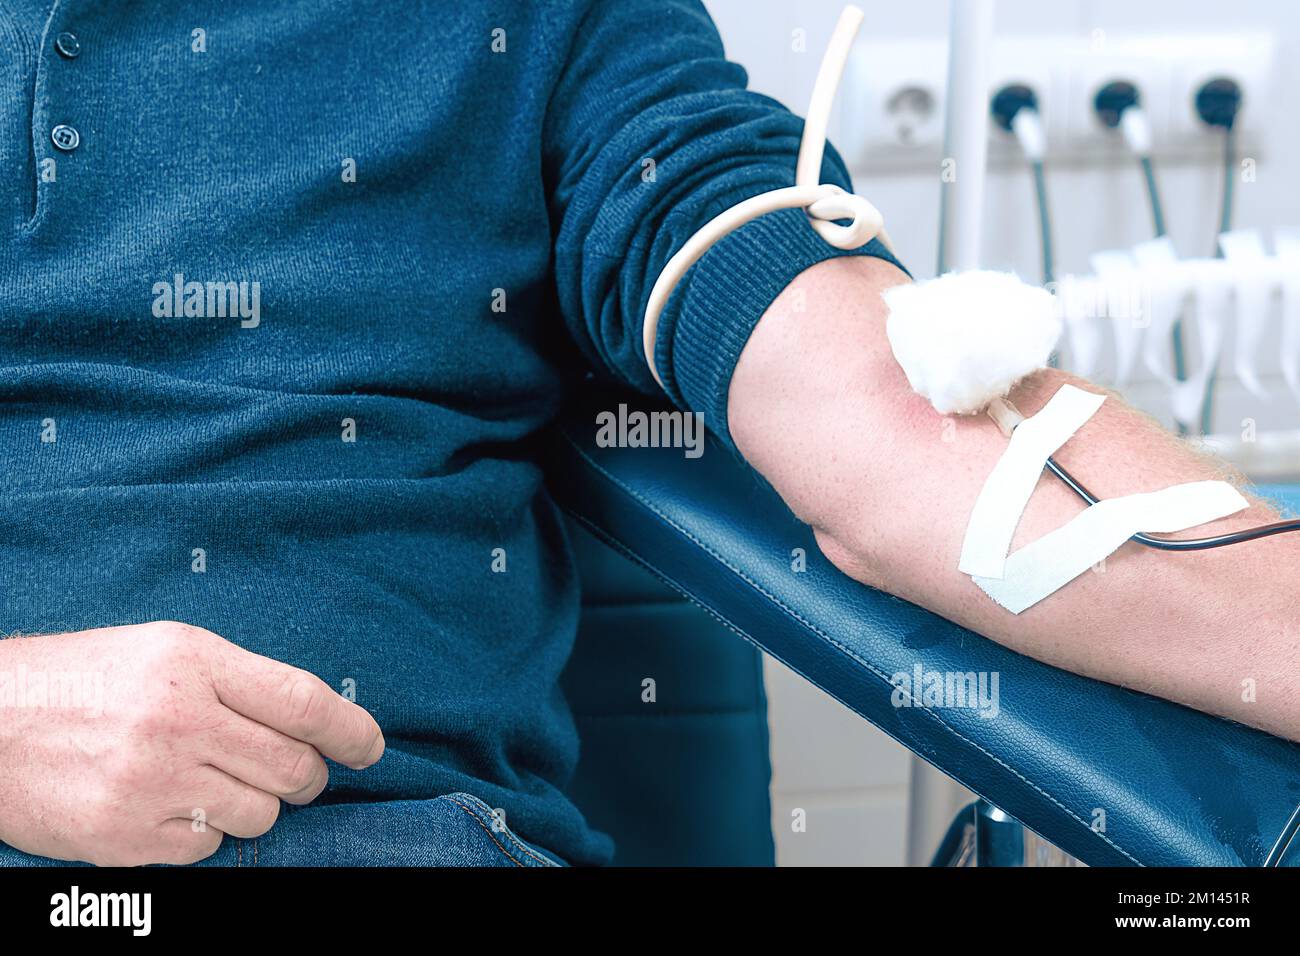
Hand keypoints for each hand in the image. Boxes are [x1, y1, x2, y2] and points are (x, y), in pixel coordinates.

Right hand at [0, 621, 383, 865]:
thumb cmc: (81, 680)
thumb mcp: (163, 649)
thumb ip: (238, 679)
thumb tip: (315, 720)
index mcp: (191, 662)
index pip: (302, 702)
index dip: (351, 731)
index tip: (371, 748)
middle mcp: (175, 720)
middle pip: (292, 767)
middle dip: (308, 776)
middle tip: (296, 773)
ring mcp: (149, 783)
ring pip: (259, 815)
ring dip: (254, 805)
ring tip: (210, 781)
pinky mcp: (124, 838)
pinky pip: (208, 849)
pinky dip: (204, 833)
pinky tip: (171, 805)